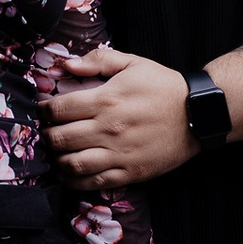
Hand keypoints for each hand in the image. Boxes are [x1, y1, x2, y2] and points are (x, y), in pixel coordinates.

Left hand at [40, 47, 198, 188]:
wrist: (199, 114)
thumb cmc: (163, 86)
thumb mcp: (132, 63)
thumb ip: (97, 60)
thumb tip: (65, 65)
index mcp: (106, 100)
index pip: (59, 109)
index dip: (44, 110)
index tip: (43, 109)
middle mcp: (109, 129)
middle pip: (60, 138)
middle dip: (47, 135)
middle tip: (48, 131)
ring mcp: (120, 154)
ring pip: (73, 164)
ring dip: (57, 160)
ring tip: (57, 153)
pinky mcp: (131, 173)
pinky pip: (94, 183)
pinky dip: (74, 181)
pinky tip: (69, 173)